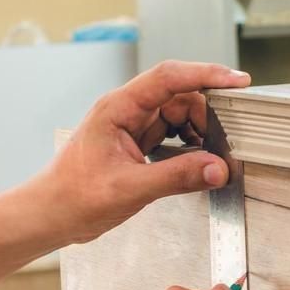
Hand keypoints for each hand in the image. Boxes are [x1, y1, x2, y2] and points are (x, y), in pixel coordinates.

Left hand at [36, 60, 250, 243]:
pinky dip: (192, 146)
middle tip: (225, 142)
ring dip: (200, 133)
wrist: (52, 214)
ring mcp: (134, 127)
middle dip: (207, 116)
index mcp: (118, 108)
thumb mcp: (130, 188)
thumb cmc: (74, 196)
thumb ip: (177, 177)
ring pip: (180, 116)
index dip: (206, 74)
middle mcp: (127, 112)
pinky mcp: (140, 144)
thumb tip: (217, 168)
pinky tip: (197, 162)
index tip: (236, 81)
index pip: (169, 78)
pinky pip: (175, 135)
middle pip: (180, 97)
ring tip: (210, 156)